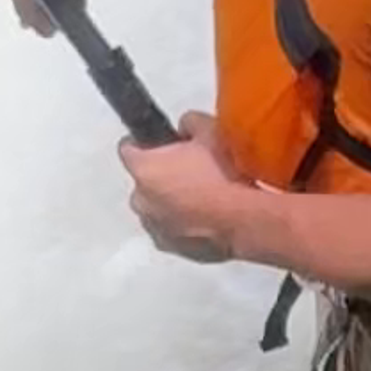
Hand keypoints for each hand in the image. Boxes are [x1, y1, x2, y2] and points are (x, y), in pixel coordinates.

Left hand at [120, 117, 253, 265]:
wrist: (243, 221)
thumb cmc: (224, 174)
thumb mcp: (210, 131)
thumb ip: (188, 123)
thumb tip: (183, 128)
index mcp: (143, 168)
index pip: (126, 148)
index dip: (143, 143)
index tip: (160, 142)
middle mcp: (140, 200)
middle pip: (143, 181)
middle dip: (161, 175)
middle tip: (191, 170)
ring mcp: (153, 227)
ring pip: (155, 208)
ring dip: (170, 202)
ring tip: (202, 198)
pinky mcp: (170, 248)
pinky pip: (169, 229)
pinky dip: (181, 224)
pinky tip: (206, 219)